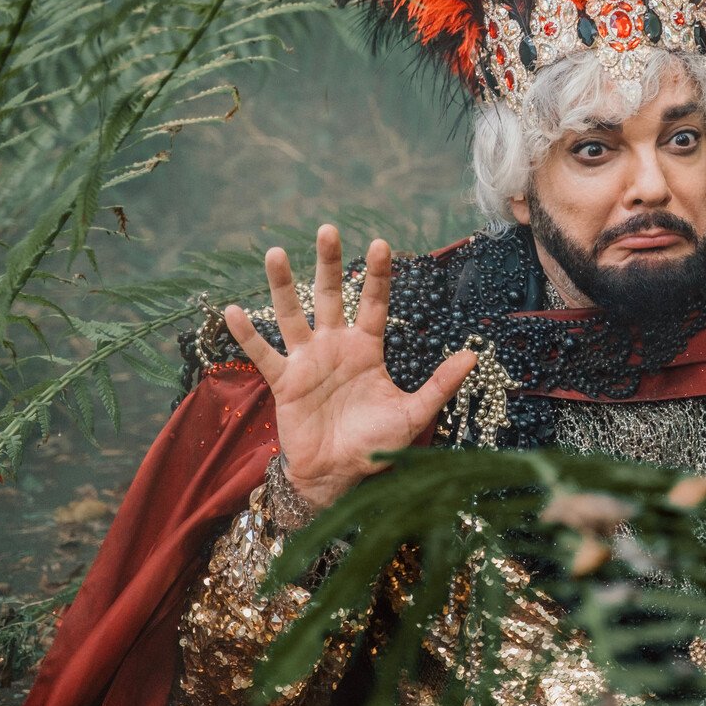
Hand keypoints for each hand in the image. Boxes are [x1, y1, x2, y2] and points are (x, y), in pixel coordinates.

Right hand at [224, 225, 476, 510]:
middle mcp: (335, 346)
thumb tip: (473, 356)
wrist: (339, 476)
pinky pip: (263, 354)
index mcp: (367, 349)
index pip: (372, 303)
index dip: (376, 275)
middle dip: (329, 263)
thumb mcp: (414, 413)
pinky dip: (247, 335)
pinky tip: (232, 311)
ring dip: (282, 286)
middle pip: (330, 295)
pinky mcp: (284, 382)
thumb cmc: (377, 444)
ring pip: (292, 315)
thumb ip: (440, 384)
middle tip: (328, 229)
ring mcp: (307, 361)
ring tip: (275, 253)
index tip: (381, 243)